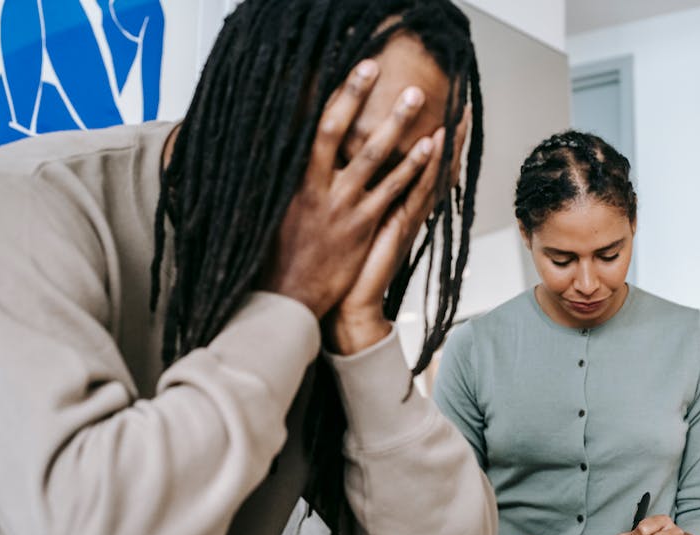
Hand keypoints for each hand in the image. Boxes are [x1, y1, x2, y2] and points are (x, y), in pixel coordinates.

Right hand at [259, 59, 435, 319]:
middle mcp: (320, 190)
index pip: (312, 129)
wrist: (290, 300)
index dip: (332, 98)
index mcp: (295, 183)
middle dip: (359, 96)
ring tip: (417, 96)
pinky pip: (395, 191)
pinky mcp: (365, 228)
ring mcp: (345, 208)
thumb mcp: (269, 215)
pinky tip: (430, 146)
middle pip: (340, 132)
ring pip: (374, 157)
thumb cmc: (277, 259)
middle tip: (376, 68)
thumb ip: (281, 184)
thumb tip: (278, 151)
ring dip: (397, 125)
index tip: (346, 73)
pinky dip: (413, 167)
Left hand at [325, 106, 470, 354]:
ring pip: (431, 172)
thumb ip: (353, 197)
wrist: (348, 306)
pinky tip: (436, 141)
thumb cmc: (342, 268)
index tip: (440, 108)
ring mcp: (405, 216)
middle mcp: (404, 208)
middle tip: (462, 100)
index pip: (418, 164)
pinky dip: (429, 165)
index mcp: (393, 205)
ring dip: (446, 140)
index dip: (433, 137)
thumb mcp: (348, 223)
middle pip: (434, 164)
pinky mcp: (399, 226)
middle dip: (450, 133)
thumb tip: (339, 165)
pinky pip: (418, 190)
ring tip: (458, 110)